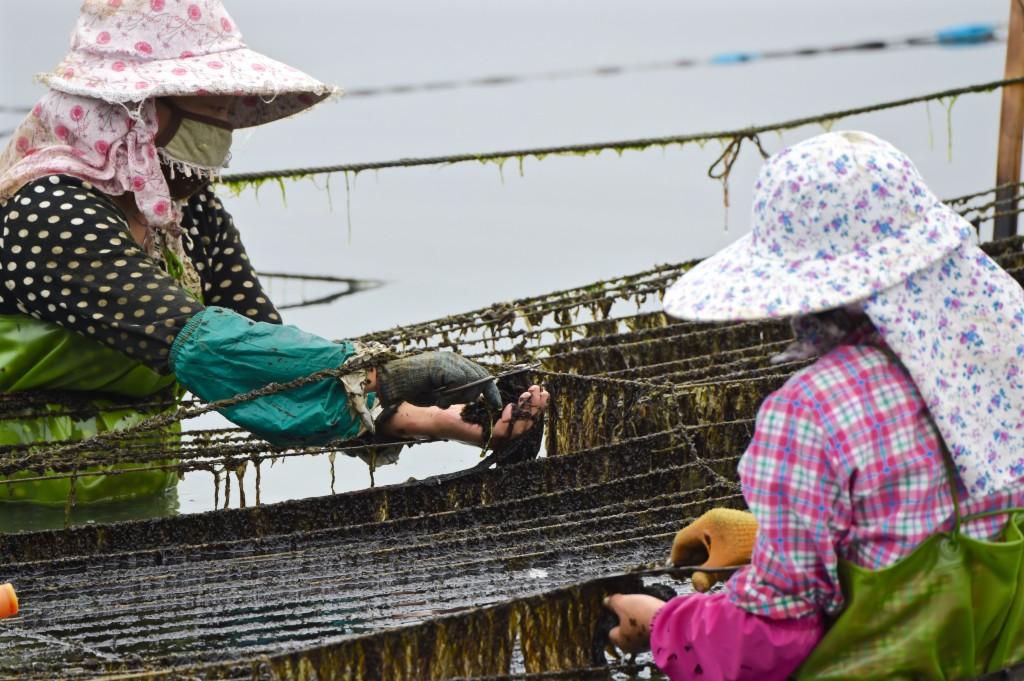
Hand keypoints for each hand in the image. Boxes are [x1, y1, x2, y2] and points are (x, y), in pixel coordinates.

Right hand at [377, 352, 501, 409]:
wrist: (391, 381)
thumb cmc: (411, 387)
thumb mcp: (439, 391)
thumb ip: (456, 391)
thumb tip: (473, 397)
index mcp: (454, 363)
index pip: (480, 373)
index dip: (490, 390)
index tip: (496, 404)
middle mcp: (453, 358)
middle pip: (480, 376)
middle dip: (476, 394)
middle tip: (454, 402)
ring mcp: (448, 360)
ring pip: (472, 381)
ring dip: (459, 396)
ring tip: (440, 398)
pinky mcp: (443, 366)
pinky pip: (459, 383)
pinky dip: (451, 395)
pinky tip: (437, 397)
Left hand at [602, 593, 664, 653]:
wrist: (670, 621)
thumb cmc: (642, 614)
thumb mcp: (622, 603)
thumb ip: (612, 602)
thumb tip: (606, 601)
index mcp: (621, 641)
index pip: (612, 632)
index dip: (614, 619)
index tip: (617, 609)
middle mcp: (634, 647)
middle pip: (626, 632)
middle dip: (628, 621)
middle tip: (631, 608)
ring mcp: (648, 645)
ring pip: (640, 632)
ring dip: (641, 621)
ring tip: (644, 609)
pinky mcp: (661, 641)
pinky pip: (652, 630)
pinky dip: (652, 622)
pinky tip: (655, 614)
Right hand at [669, 508, 757, 591]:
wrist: (783, 539)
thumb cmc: (749, 550)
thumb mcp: (723, 565)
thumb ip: (705, 575)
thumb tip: (696, 586)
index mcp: (707, 522)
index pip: (681, 541)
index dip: (677, 560)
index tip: (678, 575)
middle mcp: (716, 519)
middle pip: (694, 542)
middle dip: (693, 561)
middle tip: (695, 579)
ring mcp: (728, 522)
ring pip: (708, 543)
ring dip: (707, 560)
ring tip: (710, 576)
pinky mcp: (738, 529)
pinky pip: (720, 543)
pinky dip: (718, 556)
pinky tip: (724, 568)